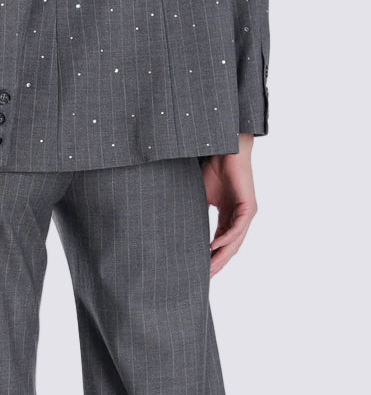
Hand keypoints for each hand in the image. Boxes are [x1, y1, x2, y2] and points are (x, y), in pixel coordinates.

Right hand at [200, 134, 257, 277]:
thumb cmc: (214, 168)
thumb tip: (178, 224)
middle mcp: (240, 218)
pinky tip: (214, 247)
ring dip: (222, 256)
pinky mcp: (249, 207)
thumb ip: (197, 211)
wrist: (225, 149)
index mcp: (230, 216)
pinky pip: (238, 228)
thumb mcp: (202, 195)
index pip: (221, 243)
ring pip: (235, 242)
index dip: (212, 257)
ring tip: (209, 269)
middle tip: (204, 278)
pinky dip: (226, 239)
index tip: (200, 269)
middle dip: (217, 263)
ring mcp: (246, 214)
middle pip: (229, 247)